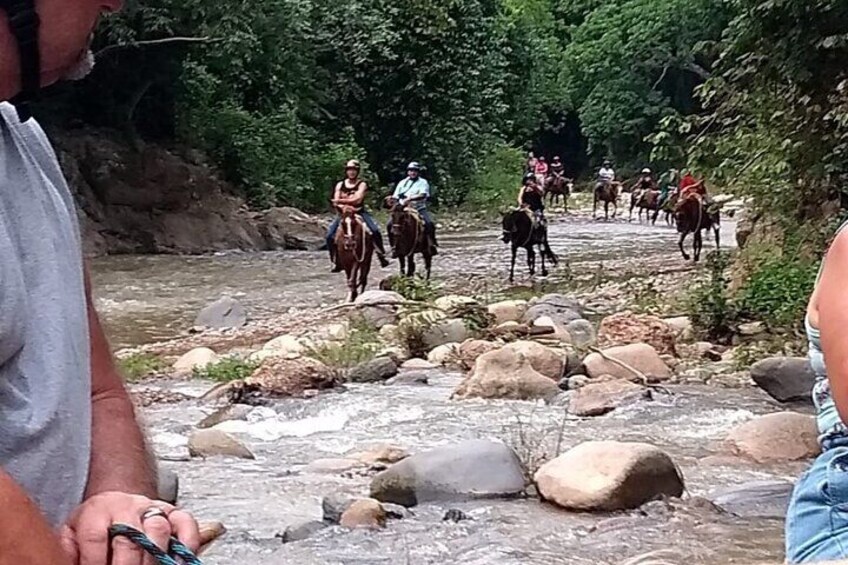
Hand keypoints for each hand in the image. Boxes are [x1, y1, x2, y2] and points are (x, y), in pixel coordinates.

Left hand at [60, 492, 199, 564]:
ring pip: (158, 531)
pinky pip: (186, 523)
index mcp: (97, 510)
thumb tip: (66, 561)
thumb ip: (68, 548)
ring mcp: (153, 508)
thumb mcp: (72, 532)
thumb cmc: (94, 524)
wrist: (116, 501)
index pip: (95, 538)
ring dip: (154, 558)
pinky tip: (179, 562)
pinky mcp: (174, 512)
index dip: (94, 562)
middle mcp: (127, 507)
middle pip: (129, 539)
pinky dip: (187, 543)